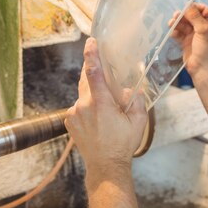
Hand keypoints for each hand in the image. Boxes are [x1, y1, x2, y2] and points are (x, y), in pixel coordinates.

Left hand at [65, 38, 147, 182]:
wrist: (105, 166)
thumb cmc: (123, 144)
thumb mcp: (138, 121)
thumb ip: (135, 100)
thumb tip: (127, 90)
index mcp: (101, 103)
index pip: (94, 72)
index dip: (92, 55)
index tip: (91, 42)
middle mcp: (83, 106)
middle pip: (87, 80)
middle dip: (95, 76)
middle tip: (107, 82)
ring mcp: (73, 114)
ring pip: (84, 95)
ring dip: (94, 97)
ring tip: (107, 114)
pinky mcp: (69, 121)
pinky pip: (79, 107)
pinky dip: (88, 108)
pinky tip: (99, 121)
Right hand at [169, 3, 207, 79]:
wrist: (205, 70)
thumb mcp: (204, 30)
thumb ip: (195, 17)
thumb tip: (189, 5)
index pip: (204, 10)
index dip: (194, 8)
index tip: (186, 6)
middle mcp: (205, 29)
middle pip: (192, 17)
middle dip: (184, 15)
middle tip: (176, 15)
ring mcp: (195, 36)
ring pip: (184, 25)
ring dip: (178, 23)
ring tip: (172, 23)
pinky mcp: (187, 43)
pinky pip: (179, 34)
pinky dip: (175, 32)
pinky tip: (172, 32)